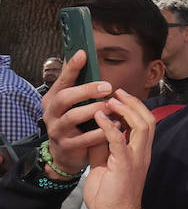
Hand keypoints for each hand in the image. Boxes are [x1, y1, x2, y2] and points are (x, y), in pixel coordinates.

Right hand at [42, 52, 111, 176]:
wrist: (66, 154)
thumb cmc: (75, 124)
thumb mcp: (75, 105)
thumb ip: (81, 89)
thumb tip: (91, 64)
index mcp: (53, 99)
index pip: (62, 80)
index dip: (72, 67)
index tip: (83, 54)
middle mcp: (51, 112)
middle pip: (65, 97)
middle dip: (86, 90)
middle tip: (107, 87)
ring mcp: (57, 130)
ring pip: (73, 116)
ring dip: (94, 110)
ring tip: (110, 107)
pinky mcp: (67, 145)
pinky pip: (84, 138)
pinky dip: (100, 131)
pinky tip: (115, 126)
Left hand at [83, 91, 154, 208]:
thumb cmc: (110, 195)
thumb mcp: (103, 165)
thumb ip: (102, 147)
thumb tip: (96, 129)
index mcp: (140, 153)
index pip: (145, 124)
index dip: (134, 108)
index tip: (119, 97)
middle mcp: (142, 153)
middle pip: (148, 120)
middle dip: (134, 103)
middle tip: (117, 92)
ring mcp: (136, 158)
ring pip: (142, 125)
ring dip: (126, 110)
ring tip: (111, 100)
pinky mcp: (125, 164)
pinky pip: (119, 139)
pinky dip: (109, 125)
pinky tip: (100, 116)